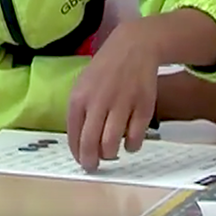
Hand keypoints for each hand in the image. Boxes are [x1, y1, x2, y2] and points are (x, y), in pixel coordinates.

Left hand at [67, 24, 158, 172]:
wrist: (133, 48)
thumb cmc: (104, 70)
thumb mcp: (83, 85)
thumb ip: (80, 111)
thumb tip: (79, 142)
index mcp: (79, 98)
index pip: (73, 134)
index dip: (77, 152)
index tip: (81, 161)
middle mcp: (98, 103)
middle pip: (90, 143)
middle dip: (90, 161)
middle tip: (93, 167)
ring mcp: (121, 105)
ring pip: (111, 145)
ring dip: (110, 154)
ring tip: (111, 152)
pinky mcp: (142, 107)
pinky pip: (135, 138)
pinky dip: (131, 146)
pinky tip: (129, 142)